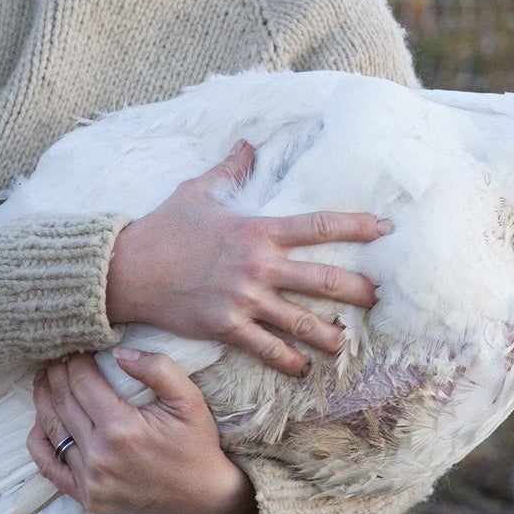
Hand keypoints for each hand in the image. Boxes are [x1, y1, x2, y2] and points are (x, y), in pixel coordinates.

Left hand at [29, 349, 256, 513]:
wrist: (200, 493)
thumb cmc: (195, 442)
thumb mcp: (188, 398)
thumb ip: (157, 369)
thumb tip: (119, 352)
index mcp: (121, 429)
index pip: (83, 383)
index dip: (75, 361)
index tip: (76, 347)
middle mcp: (99, 456)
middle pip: (63, 403)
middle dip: (56, 375)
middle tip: (55, 356)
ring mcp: (90, 481)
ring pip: (53, 430)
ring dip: (43, 400)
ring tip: (43, 379)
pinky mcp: (86, 497)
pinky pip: (50, 467)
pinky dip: (40, 442)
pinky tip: (40, 421)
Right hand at [105, 141, 389, 375]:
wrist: (128, 269)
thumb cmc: (164, 227)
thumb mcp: (198, 191)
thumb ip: (230, 170)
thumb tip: (247, 145)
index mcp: (257, 230)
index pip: (318, 226)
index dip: (356, 226)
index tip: (385, 229)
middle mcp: (258, 266)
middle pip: (323, 279)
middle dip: (357, 289)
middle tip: (381, 296)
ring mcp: (244, 299)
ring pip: (301, 320)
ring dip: (331, 333)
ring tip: (349, 341)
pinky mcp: (227, 327)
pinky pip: (267, 348)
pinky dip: (289, 360)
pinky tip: (304, 368)